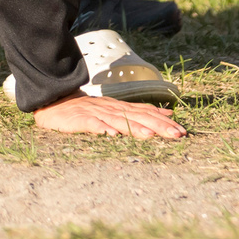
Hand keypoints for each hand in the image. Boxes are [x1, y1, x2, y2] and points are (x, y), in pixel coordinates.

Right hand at [32, 95, 186, 138]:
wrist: (56, 102)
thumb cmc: (88, 110)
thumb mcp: (116, 109)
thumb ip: (140, 112)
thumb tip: (167, 114)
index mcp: (121, 108)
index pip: (146, 113)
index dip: (164, 122)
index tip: (182, 131)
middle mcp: (111, 109)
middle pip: (138, 117)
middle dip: (158, 126)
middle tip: (177, 135)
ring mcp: (96, 114)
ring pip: (118, 121)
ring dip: (134, 128)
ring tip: (150, 136)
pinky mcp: (79, 120)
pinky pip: (90, 125)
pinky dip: (101, 129)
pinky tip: (110, 135)